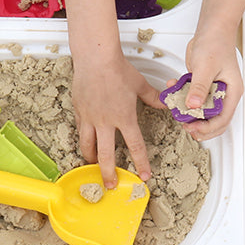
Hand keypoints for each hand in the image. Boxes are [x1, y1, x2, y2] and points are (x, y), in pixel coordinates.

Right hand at [72, 51, 163, 187]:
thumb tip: (165, 102)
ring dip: (91, 159)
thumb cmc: (117, 69)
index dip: (140, 163)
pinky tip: (86, 142)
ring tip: (93, 166)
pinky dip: (83, 139)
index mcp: (124, 117)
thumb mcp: (140, 84)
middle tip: (111, 185)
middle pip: (105, 155)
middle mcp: (106, 122)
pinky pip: (80, 130)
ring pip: (88, 146)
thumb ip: (153, 97)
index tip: (144, 176)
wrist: (95, 58)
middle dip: (109, 173)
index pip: (135, 146)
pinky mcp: (79, 112)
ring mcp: (90, 118)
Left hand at [178, 34, 241, 141]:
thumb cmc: (216, 43)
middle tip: (184, 126)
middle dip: (199, 126)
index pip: (223, 119)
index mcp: (232, 92)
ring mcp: (212, 91)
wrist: (211, 29)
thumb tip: (193, 106)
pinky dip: (181, 97)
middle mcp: (224, 94)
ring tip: (175, 109)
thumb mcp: (206, 66)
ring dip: (187, 113)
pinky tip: (172, 90)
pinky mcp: (201, 86)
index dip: (208, 128)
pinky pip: (191, 98)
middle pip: (214, 120)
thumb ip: (199, 87)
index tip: (192, 127)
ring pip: (201, 111)